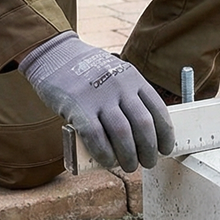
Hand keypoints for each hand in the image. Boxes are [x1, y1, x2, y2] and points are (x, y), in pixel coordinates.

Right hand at [19, 32, 174, 170]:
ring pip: (122, 134)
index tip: (166, 149)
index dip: (165, 134)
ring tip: (129, 166)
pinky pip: (96, 136)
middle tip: (148, 163)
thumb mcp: (116, 74)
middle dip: (149, 150)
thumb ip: (129, 97)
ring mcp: (99, 96)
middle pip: (143, 125)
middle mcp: (120, 86)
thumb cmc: (87, 72)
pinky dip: (104, 153)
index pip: (158, 110)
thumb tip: (143, 134)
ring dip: (129, 156)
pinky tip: (107, 161)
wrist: (54, 54)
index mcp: (133, 78)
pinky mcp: (78, 107)